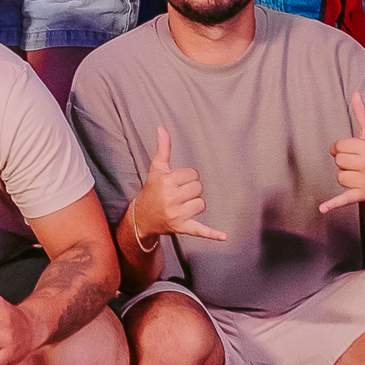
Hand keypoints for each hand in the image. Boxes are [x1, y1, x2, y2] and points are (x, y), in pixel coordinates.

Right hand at [131, 125, 226, 244]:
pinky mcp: (182, 227)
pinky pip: (200, 230)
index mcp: (166, 181)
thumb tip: (162, 128)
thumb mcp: (156, 169)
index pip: (193, 175)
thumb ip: (163, 148)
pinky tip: (223, 236)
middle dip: (191, 190)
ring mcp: (177, 214)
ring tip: (182, 205)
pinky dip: (211, 234)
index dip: (187, 178)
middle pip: (198, 188)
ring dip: (195, 204)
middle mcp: (171, 198)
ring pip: (201, 204)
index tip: (177, 183)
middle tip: (179, 194)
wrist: (142, 217)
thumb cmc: (152, 190)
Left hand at [323, 90, 364, 212]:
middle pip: (338, 162)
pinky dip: (333, 204)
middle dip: (345, 163)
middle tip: (359, 164)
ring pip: (339, 177)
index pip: (338, 147)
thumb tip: (356, 93)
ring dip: (346, 177)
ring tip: (361, 174)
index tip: (352, 152)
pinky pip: (345, 199)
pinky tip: (322, 209)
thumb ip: (362, 113)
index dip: (341, 149)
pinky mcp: (364, 195)